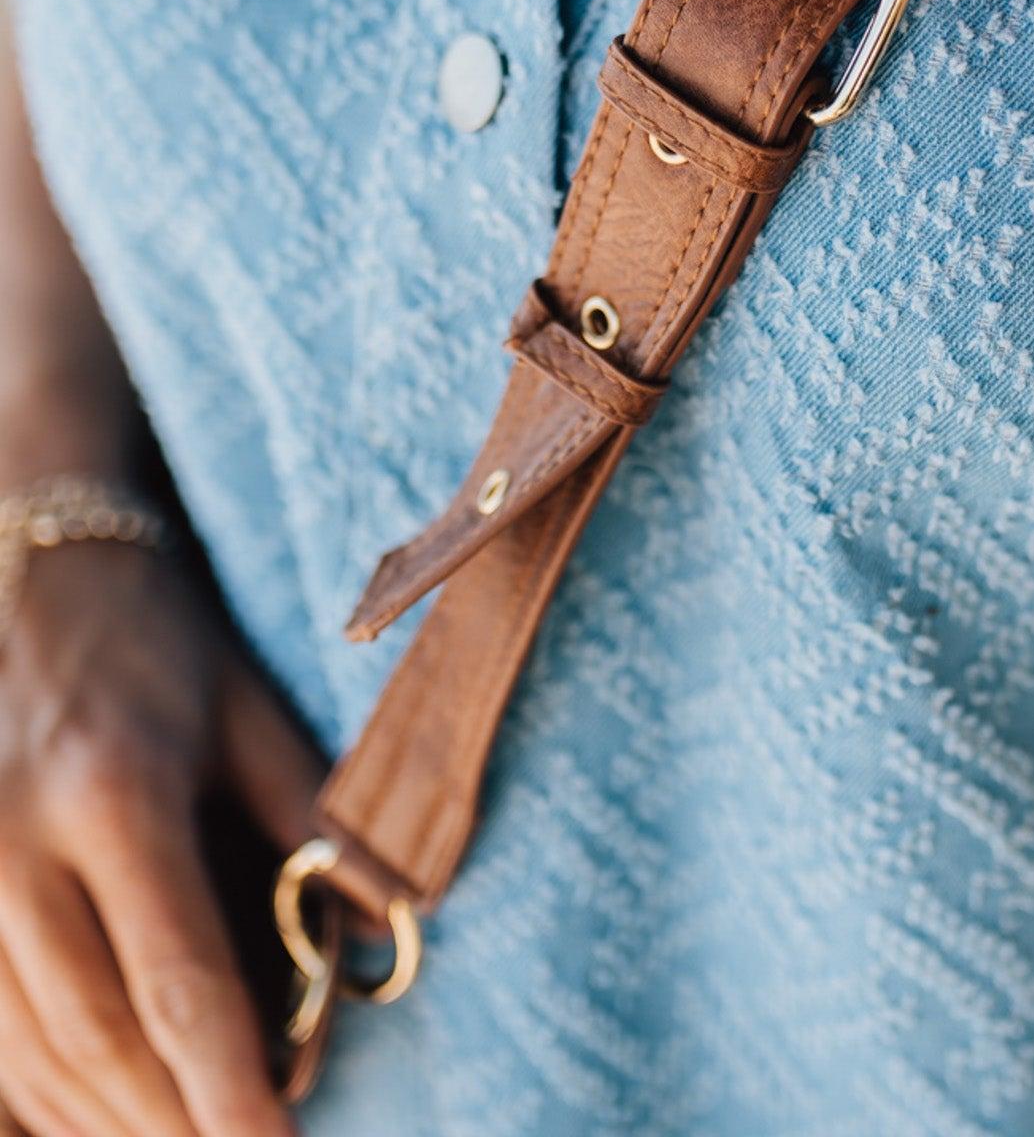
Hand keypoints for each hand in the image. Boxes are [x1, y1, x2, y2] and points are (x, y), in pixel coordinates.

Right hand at [0, 536, 324, 1136]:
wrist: (36, 563)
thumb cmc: (156, 637)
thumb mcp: (248, 705)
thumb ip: (313, 815)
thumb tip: (385, 920)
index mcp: (114, 793)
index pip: (178, 980)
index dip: (230, 1090)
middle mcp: (16, 845)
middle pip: (99, 1038)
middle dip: (175, 1124)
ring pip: (30, 1053)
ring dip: (110, 1122)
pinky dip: (40, 1094)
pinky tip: (97, 1118)